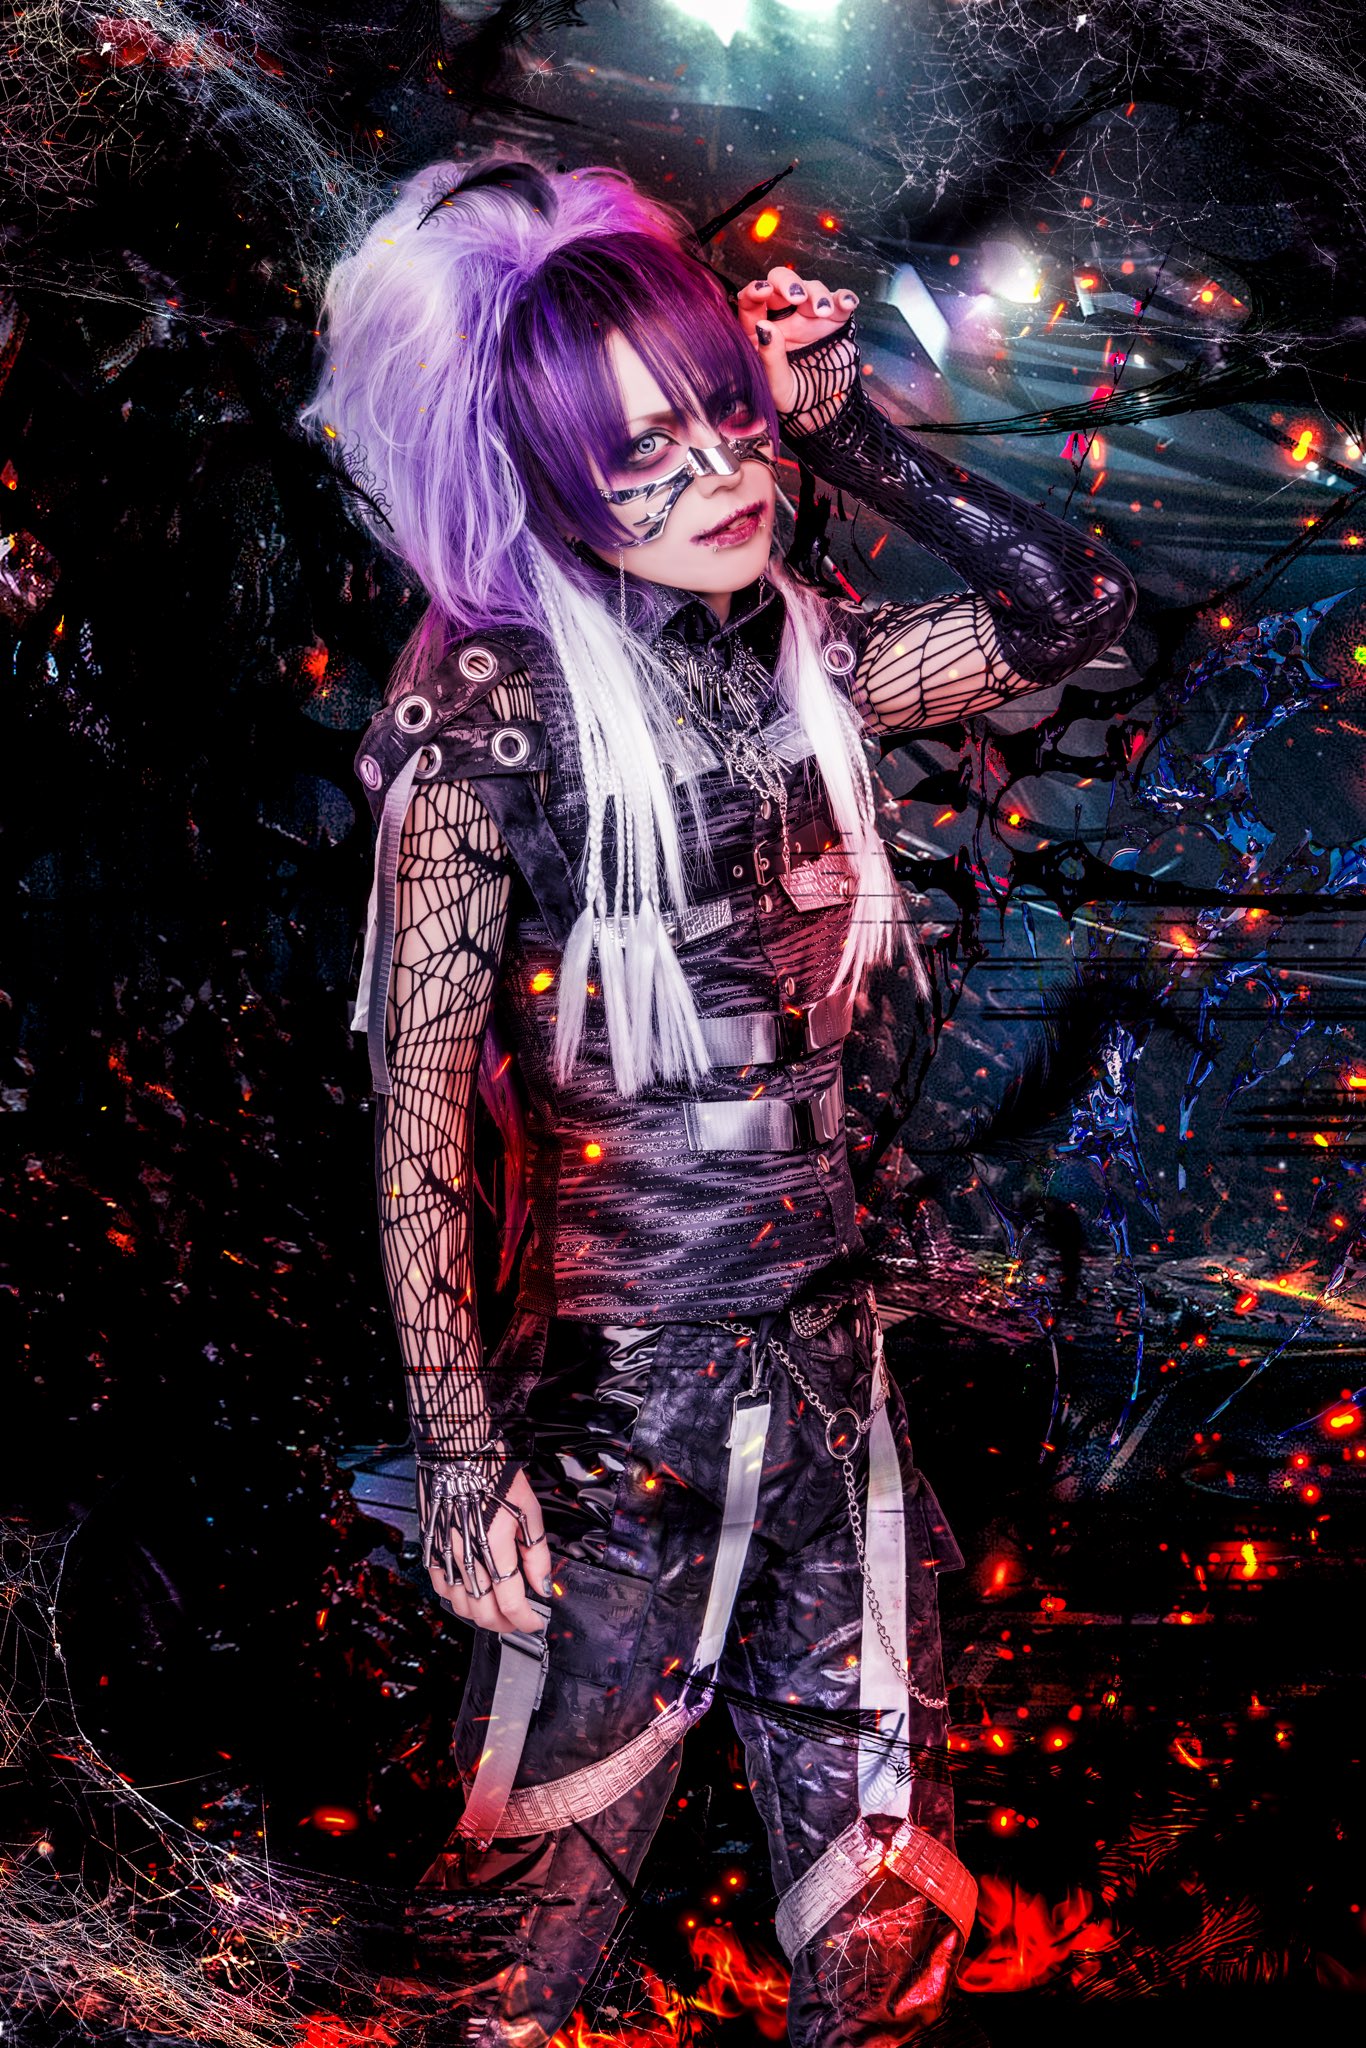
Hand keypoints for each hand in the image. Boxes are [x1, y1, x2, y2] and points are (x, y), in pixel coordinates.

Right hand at [428, 1466, 551, 1634]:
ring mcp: (445, 1554)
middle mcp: (466, 1555)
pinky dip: (457, 1599)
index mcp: (494, 1546)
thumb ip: (537, 1555)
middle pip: (484, 1613)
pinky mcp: (431, 1548)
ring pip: (461, 1606)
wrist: (458, 1452)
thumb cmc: (494, 1473)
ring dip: (481, 1616)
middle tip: (520, 1620)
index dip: (527, 1621)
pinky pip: (441, 1588)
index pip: (512, 1602)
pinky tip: (470, 1593)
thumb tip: (543, 1586)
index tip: (536, 1623)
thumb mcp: (529, 1511)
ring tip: (497, 1610)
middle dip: (506, 1624)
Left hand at [737, 265, 859, 413]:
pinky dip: (844, 298)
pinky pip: (840, 301)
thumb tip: (764, 326)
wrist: (825, 414)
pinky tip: (846, 305)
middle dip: (788, 282)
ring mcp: (810, 317)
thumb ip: (770, 358)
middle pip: (781, 283)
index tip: (762, 290)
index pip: (752, 304)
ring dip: (817, 294)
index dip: (755, 291)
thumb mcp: (778, 387)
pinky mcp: (835, 320)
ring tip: (823, 312)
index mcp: (761, 333)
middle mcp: (784, 319)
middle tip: (796, 297)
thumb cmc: (795, 402)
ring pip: (811, 288)